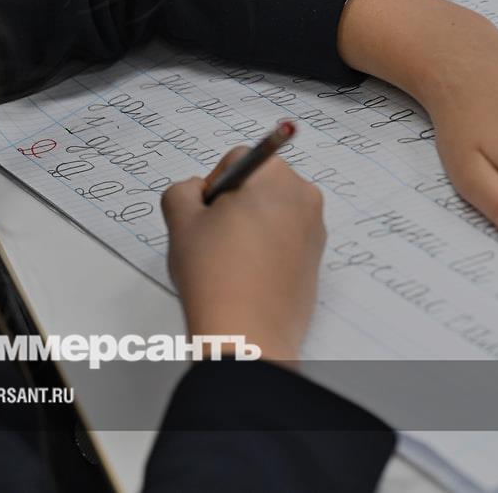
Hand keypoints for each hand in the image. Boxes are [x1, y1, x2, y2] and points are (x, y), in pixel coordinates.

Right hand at [161, 147, 325, 360]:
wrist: (248, 335)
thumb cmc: (216, 278)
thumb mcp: (181, 222)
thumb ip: (181, 191)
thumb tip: (194, 191)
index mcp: (275, 178)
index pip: (237, 160)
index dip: (213, 188)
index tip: (206, 216)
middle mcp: (304, 197)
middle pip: (258, 184)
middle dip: (235, 204)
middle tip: (215, 239)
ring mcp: (315, 229)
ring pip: (271, 211)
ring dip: (250, 226)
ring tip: (231, 261)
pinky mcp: (316, 258)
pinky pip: (286, 237)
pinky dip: (267, 247)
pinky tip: (248, 273)